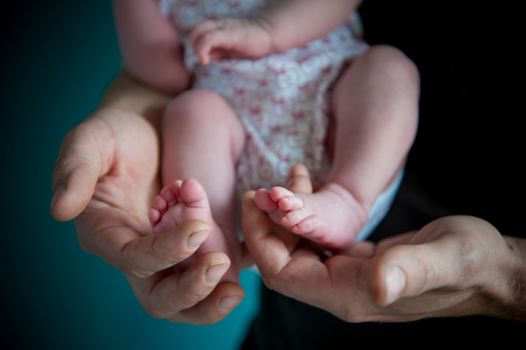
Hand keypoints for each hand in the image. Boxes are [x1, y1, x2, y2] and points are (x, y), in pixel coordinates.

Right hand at [51, 76, 243, 323]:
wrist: (149, 126)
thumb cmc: (116, 132)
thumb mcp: (90, 142)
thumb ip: (75, 172)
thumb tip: (60, 210)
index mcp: (106, 233)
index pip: (134, 259)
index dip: (165, 251)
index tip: (199, 227)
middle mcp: (134, 251)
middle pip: (158, 296)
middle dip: (189, 291)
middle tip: (221, 270)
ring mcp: (163, 251)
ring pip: (183, 297)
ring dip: (210, 300)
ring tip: (237, 290)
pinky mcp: (188, 245)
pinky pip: (205, 274)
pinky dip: (225, 279)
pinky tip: (248, 266)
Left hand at [191, 18, 272, 63]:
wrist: (269, 34)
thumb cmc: (252, 43)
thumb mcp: (230, 49)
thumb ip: (217, 52)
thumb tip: (204, 59)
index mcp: (219, 28)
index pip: (199, 31)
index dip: (195, 45)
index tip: (202, 59)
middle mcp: (219, 25)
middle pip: (196, 29)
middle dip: (193, 44)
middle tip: (202, 58)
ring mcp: (224, 28)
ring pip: (200, 31)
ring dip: (196, 47)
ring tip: (204, 59)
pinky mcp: (229, 34)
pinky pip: (209, 38)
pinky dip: (202, 49)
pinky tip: (206, 60)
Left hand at [242, 166, 522, 320]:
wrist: (486, 266)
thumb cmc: (470, 263)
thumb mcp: (446, 260)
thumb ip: (412, 271)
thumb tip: (380, 285)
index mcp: (349, 293)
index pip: (282, 274)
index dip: (261, 238)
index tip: (256, 199)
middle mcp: (340, 289)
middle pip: (280, 260)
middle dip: (266, 223)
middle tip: (264, 184)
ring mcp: (346, 277)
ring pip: (295, 249)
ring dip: (286, 215)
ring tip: (291, 176)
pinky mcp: (354, 263)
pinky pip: (315, 242)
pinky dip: (306, 216)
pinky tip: (310, 188)